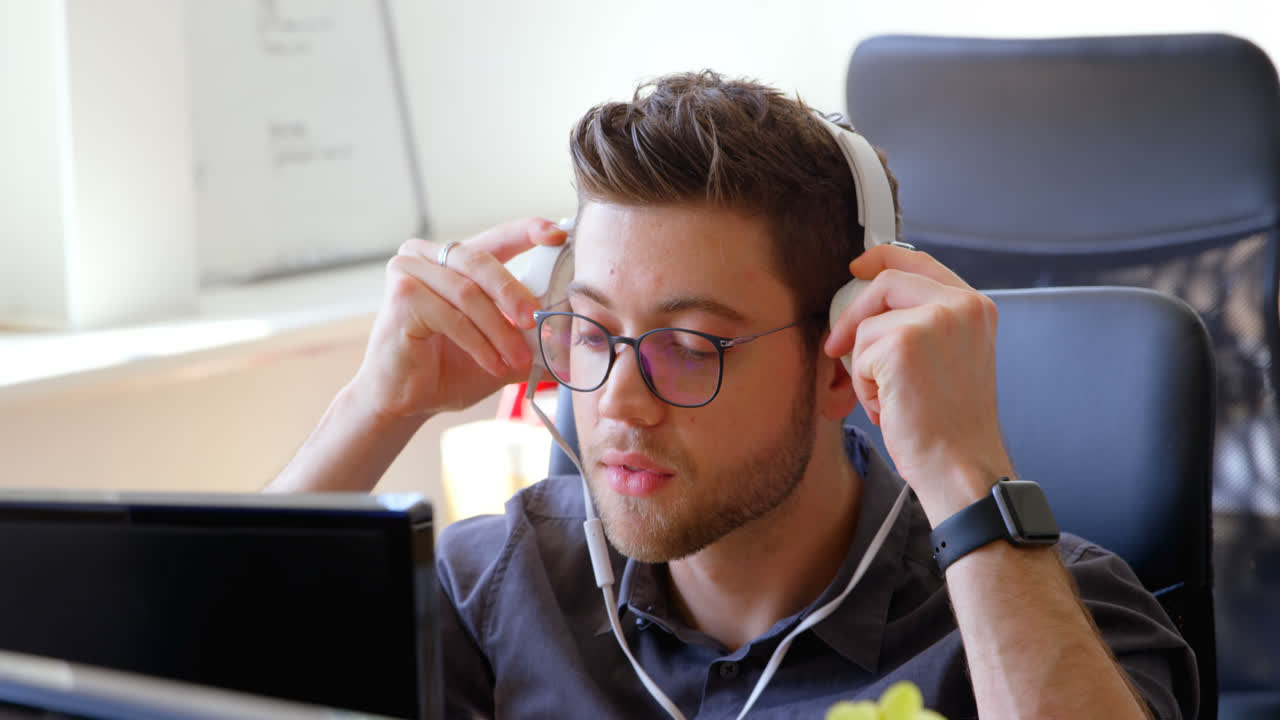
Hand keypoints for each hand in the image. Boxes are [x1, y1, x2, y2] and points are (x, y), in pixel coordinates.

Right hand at [351, 217, 567, 420]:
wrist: (407, 403)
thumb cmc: (449, 370)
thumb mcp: (499, 345)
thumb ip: (527, 330)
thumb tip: (570, 327)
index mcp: (452, 259)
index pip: (495, 237)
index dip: (528, 231)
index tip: (558, 233)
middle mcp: (426, 255)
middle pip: (482, 262)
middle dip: (516, 294)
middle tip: (537, 321)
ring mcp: (408, 271)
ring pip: (469, 293)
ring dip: (499, 330)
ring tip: (517, 359)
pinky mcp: (401, 296)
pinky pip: (452, 316)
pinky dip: (478, 343)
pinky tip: (492, 364)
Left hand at [824, 244, 1012, 524]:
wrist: (960, 465)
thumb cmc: (951, 425)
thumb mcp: (951, 358)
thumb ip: (925, 323)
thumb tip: (871, 304)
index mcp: (975, 307)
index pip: (921, 261)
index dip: (883, 259)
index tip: (858, 267)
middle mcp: (960, 306)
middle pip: (886, 282)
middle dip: (854, 315)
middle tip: (836, 346)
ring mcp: (933, 320)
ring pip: (867, 326)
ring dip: (865, 367)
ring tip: (892, 399)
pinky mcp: (902, 342)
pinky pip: (858, 354)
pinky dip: (863, 385)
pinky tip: (890, 407)